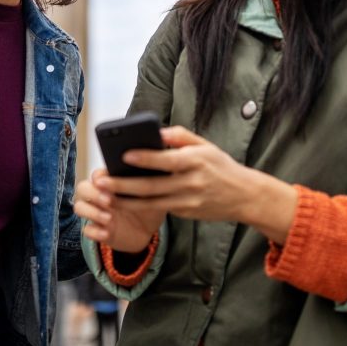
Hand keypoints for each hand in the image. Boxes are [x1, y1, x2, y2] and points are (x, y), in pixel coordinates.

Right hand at [75, 168, 163, 252]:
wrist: (148, 230)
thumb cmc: (148, 205)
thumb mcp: (153, 192)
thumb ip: (149, 180)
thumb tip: (154, 165)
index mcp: (111, 183)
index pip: (97, 175)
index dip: (99, 177)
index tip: (108, 181)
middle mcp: (100, 196)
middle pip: (82, 188)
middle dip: (93, 193)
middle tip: (109, 201)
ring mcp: (97, 213)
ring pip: (79, 207)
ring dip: (92, 212)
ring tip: (109, 218)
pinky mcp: (98, 230)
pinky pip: (87, 230)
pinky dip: (95, 232)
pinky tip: (107, 233)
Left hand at [105, 126, 296, 241]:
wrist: (244, 196)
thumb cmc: (221, 166)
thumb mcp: (205, 145)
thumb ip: (180, 136)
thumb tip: (157, 132)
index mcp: (196, 161)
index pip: (166, 160)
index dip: (145, 159)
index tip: (124, 155)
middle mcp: (191, 183)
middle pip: (152, 186)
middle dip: (124, 185)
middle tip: (102, 181)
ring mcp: (188, 202)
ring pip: (150, 203)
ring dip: (125, 201)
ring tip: (105, 195)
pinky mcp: (185, 214)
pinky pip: (159, 209)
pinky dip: (139, 206)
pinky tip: (122, 201)